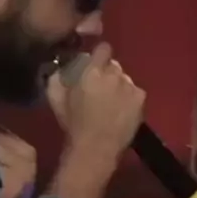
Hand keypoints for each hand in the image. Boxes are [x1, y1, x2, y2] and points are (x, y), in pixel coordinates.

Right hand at [46, 43, 145, 158]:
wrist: (95, 148)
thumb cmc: (73, 124)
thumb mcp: (56, 99)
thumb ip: (57, 78)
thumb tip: (60, 68)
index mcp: (92, 71)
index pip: (103, 48)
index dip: (100, 55)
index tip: (95, 63)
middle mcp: (114, 74)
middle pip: (114, 65)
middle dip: (107, 73)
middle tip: (101, 88)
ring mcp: (130, 86)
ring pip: (125, 79)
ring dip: (119, 86)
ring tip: (112, 103)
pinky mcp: (140, 99)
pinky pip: (135, 92)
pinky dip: (130, 98)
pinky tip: (122, 110)